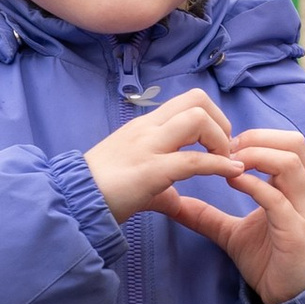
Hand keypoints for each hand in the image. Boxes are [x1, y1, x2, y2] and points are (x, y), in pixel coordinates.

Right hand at [85, 90, 240, 224]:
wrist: (73, 203)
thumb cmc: (102, 191)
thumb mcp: (137, 179)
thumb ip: (162, 188)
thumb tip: (176, 202)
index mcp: (145, 127)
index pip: (187, 101)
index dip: (213, 118)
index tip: (219, 146)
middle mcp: (148, 129)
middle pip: (197, 100)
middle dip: (221, 122)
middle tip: (225, 151)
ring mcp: (148, 147)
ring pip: (197, 120)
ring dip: (221, 139)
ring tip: (225, 163)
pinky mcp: (150, 171)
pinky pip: (192, 160)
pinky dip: (219, 165)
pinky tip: (231, 173)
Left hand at [162, 126, 304, 303]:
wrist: (289, 300)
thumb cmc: (269, 262)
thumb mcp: (233, 233)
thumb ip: (209, 216)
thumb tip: (177, 205)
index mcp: (296, 188)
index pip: (287, 142)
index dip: (256, 136)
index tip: (226, 146)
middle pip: (294, 143)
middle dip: (258, 139)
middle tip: (228, 151)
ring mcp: (304, 211)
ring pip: (290, 163)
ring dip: (256, 157)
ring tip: (229, 165)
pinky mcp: (296, 231)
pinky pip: (277, 199)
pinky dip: (254, 185)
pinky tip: (233, 183)